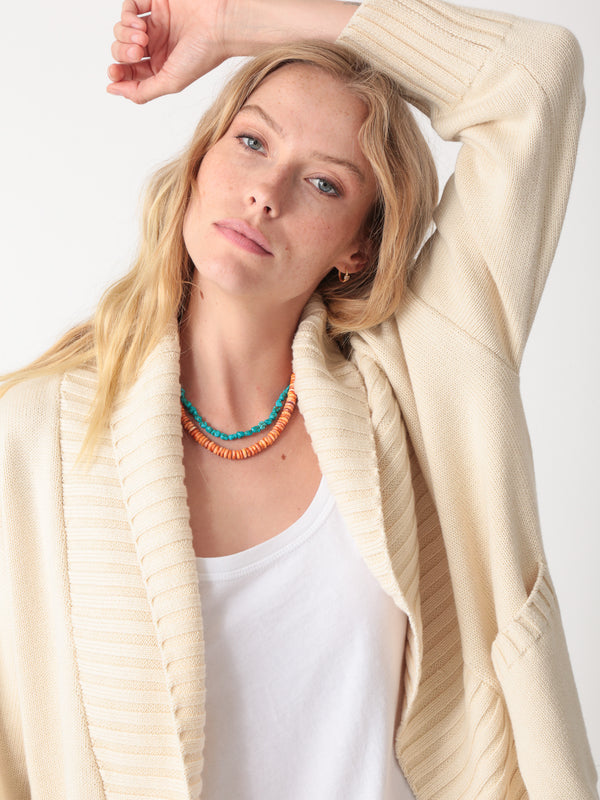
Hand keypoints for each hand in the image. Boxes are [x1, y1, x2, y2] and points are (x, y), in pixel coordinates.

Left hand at [107, 0, 357, 103]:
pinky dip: (128, 14)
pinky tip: (139, 22)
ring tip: (142, 36)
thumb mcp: (171, 82)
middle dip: (124, 52)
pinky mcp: (156, 1)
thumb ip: (142, 91)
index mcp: (162, 67)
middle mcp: (158, 46)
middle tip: (139, 50)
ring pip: (122, 29)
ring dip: (125, 34)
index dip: (117, 73)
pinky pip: (129, 6)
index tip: (113, 74)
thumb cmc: (205, 54)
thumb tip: (114, 91)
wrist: (221, 22)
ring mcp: (156, 23)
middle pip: (123, 51)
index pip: (130, 72)